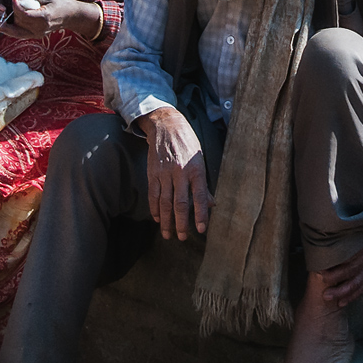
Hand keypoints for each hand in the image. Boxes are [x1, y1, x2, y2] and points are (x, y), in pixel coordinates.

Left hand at [0, 0, 101, 39]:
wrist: (71, 16)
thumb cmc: (61, 3)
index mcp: (44, 18)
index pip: (24, 14)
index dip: (16, 6)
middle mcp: (40, 29)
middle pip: (20, 22)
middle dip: (14, 11)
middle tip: (15, 1)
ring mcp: (38, 34)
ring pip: (17, 31)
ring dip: (8, 24)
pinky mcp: (36, 36)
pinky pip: (20, 35)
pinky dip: (10, 31)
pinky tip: (1, 27)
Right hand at [137, 107, 212, 240]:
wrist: (166, 125)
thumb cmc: (187, 143)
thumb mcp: (200, 159)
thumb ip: (203, 183)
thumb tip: (210, 204)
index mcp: (196, 170)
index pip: (199, 197)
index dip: (200, 215)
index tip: (201, 229)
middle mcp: (180, 172)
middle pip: (180, 204)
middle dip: (181, 223)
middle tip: (182, 237)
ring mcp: (164, 173)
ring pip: (165, 202)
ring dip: (165, 220)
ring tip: (167, 234)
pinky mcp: (153, 173)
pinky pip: (153, 194)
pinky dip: (154, 208)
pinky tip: (157, 218)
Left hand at [319, 206, 362, 307]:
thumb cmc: (359, 230)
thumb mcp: (348, 230)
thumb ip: (336, 236)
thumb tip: (315, 238)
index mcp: (358, 247)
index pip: (344, 258)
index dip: (332, 266)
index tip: (318, 270)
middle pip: (348, 272)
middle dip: (333, 280)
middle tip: (320, 284)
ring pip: (355, 283)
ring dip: (341, 293)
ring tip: (328, 297)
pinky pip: (362, 288)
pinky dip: (352, 296)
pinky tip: (342, 302)